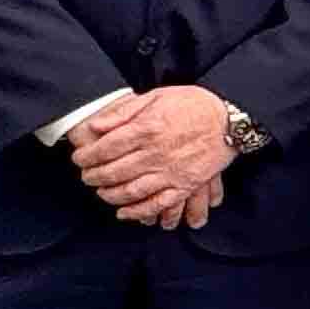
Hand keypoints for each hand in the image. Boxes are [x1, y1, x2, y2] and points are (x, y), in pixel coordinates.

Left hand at [72, 86, 233, 220]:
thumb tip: (96, 126)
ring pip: (131, 191)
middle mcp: (156, 153)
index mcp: (146, 129)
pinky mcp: (185, 185)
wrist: (230, 117)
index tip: (79, 159)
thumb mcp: (157, 96)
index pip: (105, 148)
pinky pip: (157, 204)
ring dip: (110, 195)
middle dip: (93, 176)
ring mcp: (171, 172)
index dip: (86, 156)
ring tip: (101, 192)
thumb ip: (124, 111)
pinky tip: (125, 212)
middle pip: (113, 171)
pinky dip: (138, 211)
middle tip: (86, 177)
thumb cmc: (193, 104)